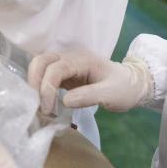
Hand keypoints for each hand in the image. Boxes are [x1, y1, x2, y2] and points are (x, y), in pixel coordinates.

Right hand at [28, 50, 153, 113]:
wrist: (132, 85)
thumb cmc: (123, 88)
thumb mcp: (110, 95)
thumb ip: (88, 96)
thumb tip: (64, 101)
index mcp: (83, 60)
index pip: (56, 68)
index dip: (47, 87)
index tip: (47, 109)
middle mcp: (71, 58)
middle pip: (42, 61)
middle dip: (34, 82)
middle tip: (37, 106)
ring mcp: (66, 65)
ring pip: (40, 67)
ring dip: (35, 84)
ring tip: (38, 107)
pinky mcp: (64, 74)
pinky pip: (46, 76)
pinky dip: (40, 88)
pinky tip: (42, 103)